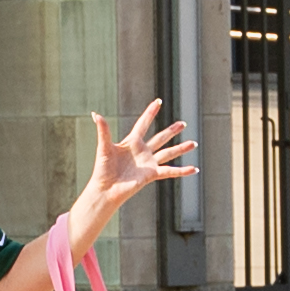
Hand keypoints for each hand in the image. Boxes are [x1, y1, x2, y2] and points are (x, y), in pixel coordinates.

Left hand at [81, 99, 197, 215]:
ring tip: (194, 143)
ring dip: (181, 148)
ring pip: (168, 153)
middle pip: (160, 138)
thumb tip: (95, 114)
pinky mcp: (151, 174)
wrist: (105, 189)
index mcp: (131, 142)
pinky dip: (182, 171)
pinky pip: (170, 171)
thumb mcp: (104, 147)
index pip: (143, 123)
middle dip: (172, 130)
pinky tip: (194, 169)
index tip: (158, 101)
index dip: (150, 112)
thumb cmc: (102, 169)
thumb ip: (103, 130)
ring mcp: (148, 163)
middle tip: (183, 123)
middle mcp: (142, 151)